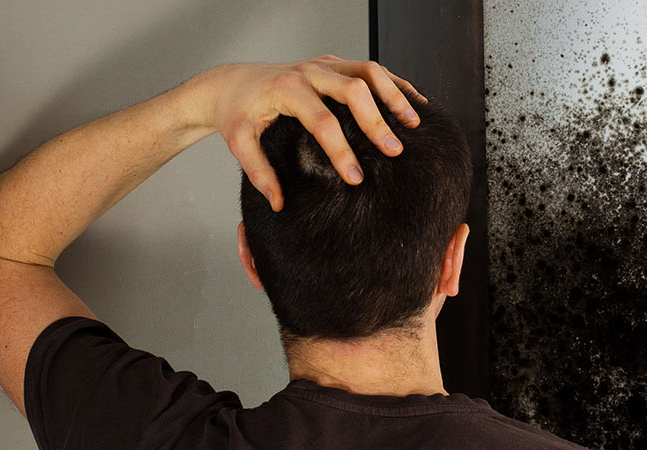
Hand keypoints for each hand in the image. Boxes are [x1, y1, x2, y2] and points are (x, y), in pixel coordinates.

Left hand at [182, 55, 425, 210]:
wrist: (233, 83)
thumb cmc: (238, 112)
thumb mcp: (239, 143)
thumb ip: (259, 172)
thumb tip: (278, 202)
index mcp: (286, 89)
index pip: (322, 120)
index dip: (340, 150)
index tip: (356, 178)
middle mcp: (308, 71)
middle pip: (353, 88)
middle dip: (376, 120)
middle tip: (394, 150)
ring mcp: (325, 64)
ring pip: (369, 70)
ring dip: (394, 95)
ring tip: (413, 122)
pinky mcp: (335, 65)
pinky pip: (371, 69)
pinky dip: (394, 83)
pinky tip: (413, 103)